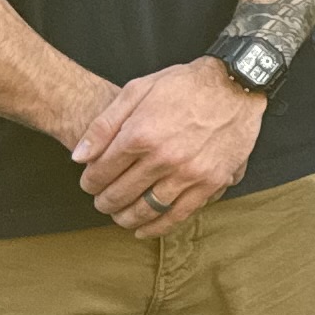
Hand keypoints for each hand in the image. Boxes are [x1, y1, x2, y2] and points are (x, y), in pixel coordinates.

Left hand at [72, 59, 269, 233]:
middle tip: (102, 200)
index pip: (101, 172)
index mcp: (141, 134)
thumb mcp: (138, 90)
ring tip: (120, 215)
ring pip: (146, 209)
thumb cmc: (185, 85)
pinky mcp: (211, 182)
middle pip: (120, 194)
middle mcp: (163, 158)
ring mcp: (189, 172)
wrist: (235, 85)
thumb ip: (104, 124)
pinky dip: (158, 227)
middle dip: (104, 201)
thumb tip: (79, 157)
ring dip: (126, 217)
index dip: (89, 182)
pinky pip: (179, 214)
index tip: (89, 183)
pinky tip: (145, 229)